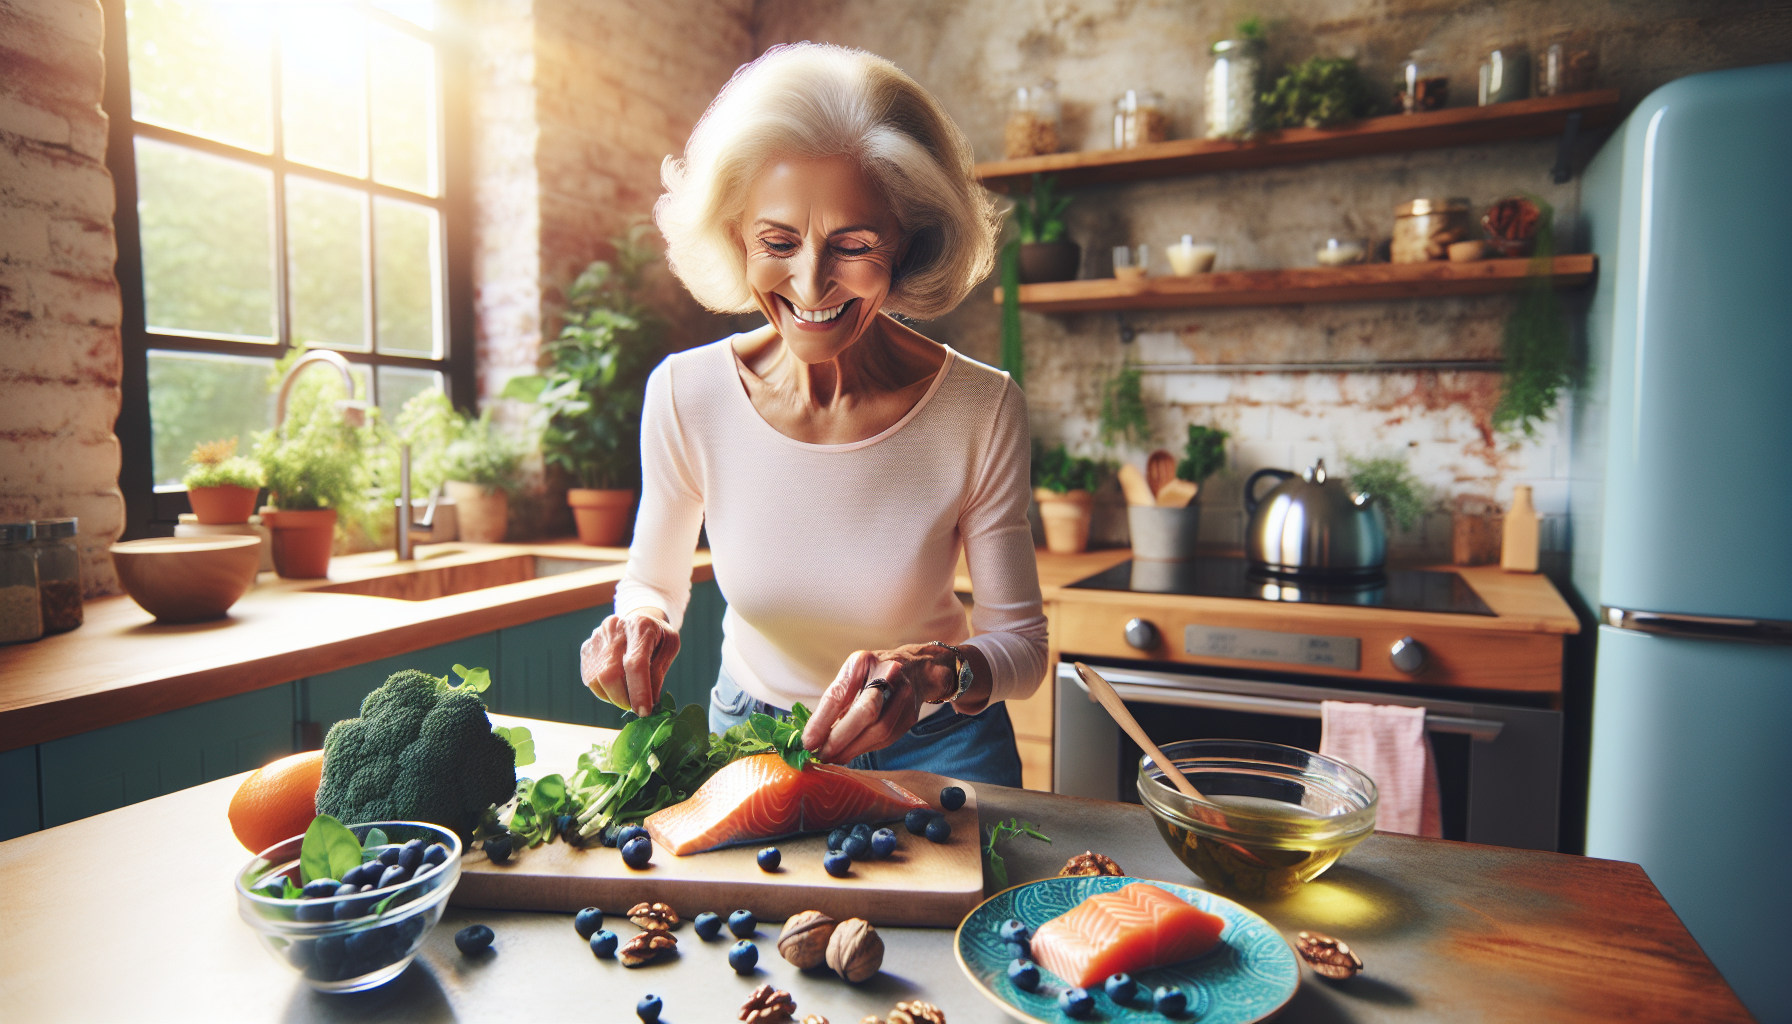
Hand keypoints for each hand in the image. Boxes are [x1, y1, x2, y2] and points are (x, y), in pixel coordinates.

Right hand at [580, 610, 680, 716]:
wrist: (640, 618)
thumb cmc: (658, 636)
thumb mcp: (669, 648)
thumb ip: (659, 672)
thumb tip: (650, 701)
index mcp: (640, 626)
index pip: (636, 663)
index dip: (639, 691)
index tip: (644, 712)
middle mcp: (614, 629)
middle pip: (611, 674)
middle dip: (624, 698)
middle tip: (636, 706)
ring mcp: (597, 638)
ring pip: (597, 680)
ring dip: (613, 697)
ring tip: (627, 695)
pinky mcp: (587, 648)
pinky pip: (590, 679)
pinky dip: (604, 691)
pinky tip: (617, 687)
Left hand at [801, 645, 955, 763]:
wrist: (914, 669)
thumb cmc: (872, 673)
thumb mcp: (851, 676)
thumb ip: (835, 701)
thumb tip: (814, 735)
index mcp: (862, 662)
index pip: (840, 694)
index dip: (822, 721)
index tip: (808, 741)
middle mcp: (887, 674)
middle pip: (865, 712)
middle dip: (840, 739)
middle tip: (822, 755)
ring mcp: (904, 694)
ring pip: (879, 730)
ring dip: (853, 749)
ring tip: (833, 757)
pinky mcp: (910, 715)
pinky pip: (887, 739)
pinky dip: (866, 748)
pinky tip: (851, 752)